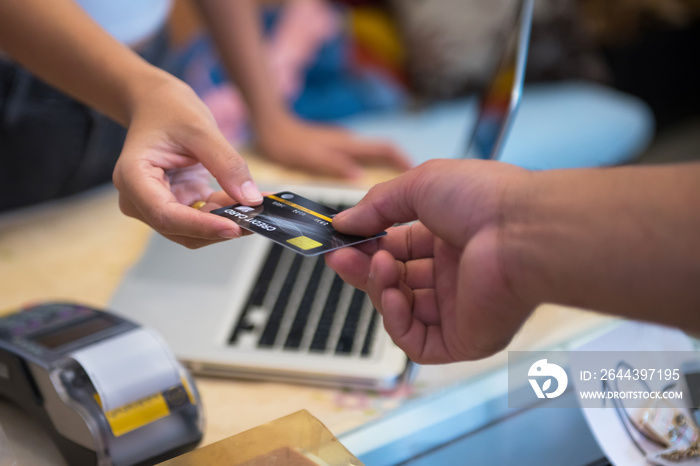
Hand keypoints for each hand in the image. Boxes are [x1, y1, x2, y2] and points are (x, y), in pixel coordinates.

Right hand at [113, 77, 262, 248]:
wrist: (157, 103)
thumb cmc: (168, 109)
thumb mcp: (202, 129)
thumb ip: (227, 165)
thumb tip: (250, 199)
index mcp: (133, 178)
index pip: (166, 215)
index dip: (201, 227)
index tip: (234, 227)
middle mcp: (140, 199)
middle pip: (182, 229)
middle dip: (220, 226)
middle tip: (258, 218)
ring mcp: (158, 204)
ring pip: (196, 230)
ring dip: (227, 221)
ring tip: (258, 207)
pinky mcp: (177, 204)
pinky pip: (204, 218)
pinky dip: (227, 213)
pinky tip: (248, 203)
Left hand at [255, 114, 411, 177]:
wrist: (269, 125)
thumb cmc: (286, 142)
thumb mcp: (309, 157)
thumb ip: (334, 165)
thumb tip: (360, 177)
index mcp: (348, 144)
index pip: (386, 149)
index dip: (403, 161)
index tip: (418, 176)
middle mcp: (349, 143)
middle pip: (383, 153)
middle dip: (399, 168)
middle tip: (411, 191)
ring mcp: (343, 145)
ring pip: (372, 156)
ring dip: (385, 170)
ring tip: (393, 193)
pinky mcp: (335, 148)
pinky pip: (360, 159)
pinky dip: (369, 170)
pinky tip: (364, 185)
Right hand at [325, 160, 530, 362]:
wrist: (522, 230)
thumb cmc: (481, 199)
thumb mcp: (419, 185)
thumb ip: (377, 205)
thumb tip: (342, 221)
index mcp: (450, 239)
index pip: (399, 249)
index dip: (368, 246)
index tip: (340, 240)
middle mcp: (455, 275)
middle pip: (396, 281)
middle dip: (365, 269)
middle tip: (339, 258)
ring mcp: (460, 309)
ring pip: (402, 311)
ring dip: (380, 288)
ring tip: (381, 267)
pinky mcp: (464, 339)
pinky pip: (417, 342)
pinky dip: (396, 320)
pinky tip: (393, 294)